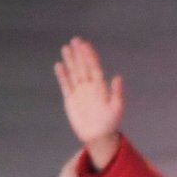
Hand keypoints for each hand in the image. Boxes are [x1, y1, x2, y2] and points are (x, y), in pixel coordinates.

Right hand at [55, 37, 124, 167]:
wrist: (98, 136)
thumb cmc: (110, 122)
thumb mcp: (116, 108)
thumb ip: (117, 92)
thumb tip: (118, 77)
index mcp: (100, 86)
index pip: (93, 66)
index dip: (89, 55)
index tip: (84, 45)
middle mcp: (89, 86)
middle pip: (82, 66)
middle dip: (79, 53)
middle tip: (75, 40)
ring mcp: (79, 92)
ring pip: (73, 72)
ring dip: (70, 61)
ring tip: (65, 48)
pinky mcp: (71, 100)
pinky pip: (66, 85)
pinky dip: (62, 76)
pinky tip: (59, 66)